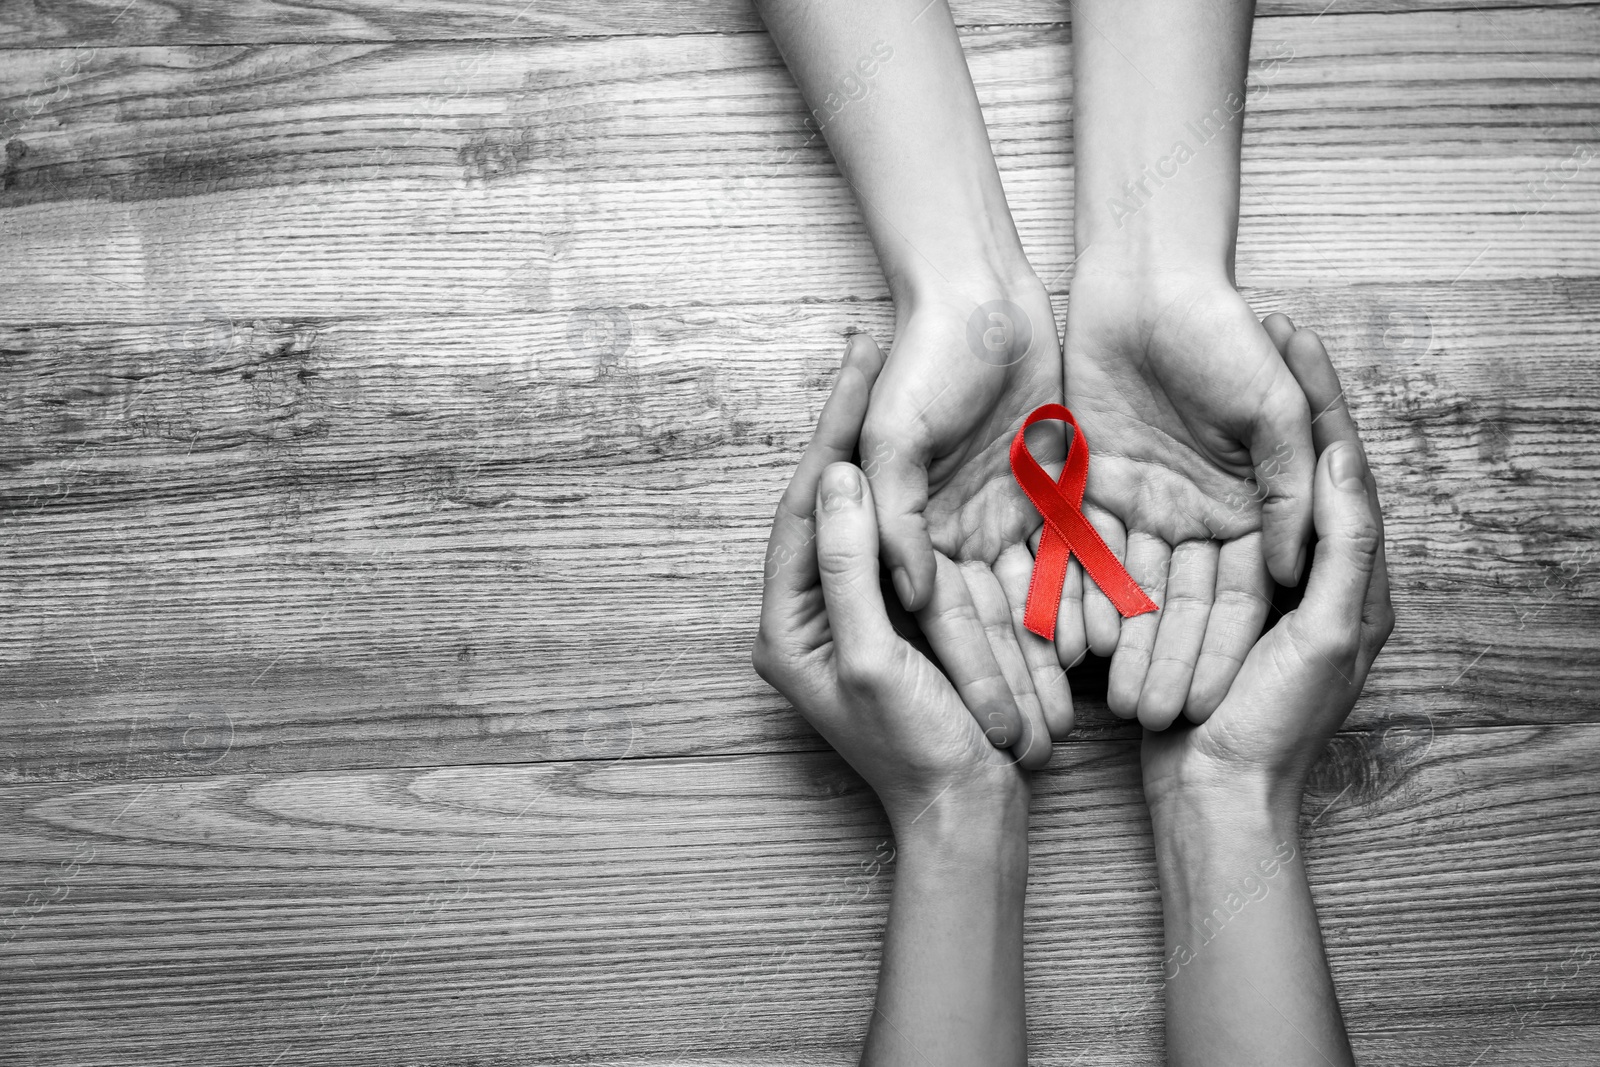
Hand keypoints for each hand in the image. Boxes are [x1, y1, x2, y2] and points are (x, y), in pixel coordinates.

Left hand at [754, 334, 1032, 826]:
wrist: (967, 811)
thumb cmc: (916, 750)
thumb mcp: (870, 659)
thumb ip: (846, 573)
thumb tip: (834, 481)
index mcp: (786, 623)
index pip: (803, 509)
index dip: (829, 435)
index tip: (856, 367)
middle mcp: (811, 610)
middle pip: (829, 500)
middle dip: (848, 425)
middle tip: (869, 347)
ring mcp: (854, 610)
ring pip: (865, 510)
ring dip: (878, 446)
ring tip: (893, 372)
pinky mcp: (896, 616)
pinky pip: (899, 537)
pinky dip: (912, 487)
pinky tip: (933, 438)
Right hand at [859, 278, 1069, 769]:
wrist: (975, 297)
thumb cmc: (919, 361)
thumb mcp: (892, 438)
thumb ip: (895, 517)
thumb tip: (909, 593)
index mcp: (908, 530)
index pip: (943, 618)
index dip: (970, 674)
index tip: (993, 731)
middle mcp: (958, 534)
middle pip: (991, 622)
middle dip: (1015, 684)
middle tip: (1040, 748)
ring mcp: (1006, 517)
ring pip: (1036, 598)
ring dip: (1053, 655)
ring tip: (1076, 715)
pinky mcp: (1052, 493)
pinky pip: (1075, 554)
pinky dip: (1089, 597)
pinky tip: (1107, 646)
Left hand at [1060, 257, 1317, 728]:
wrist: (1151, 281)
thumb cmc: (1228, 336)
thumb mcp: (1276, 412)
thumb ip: (1289, 488)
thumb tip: (1287, 568)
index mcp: (1248, 507)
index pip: (1237, 595)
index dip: (1219, 649)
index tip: (1204, 704)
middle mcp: (1191, 515)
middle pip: (1177, 604)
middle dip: (1161, 660)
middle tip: (1143, 718)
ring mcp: (1137, 504)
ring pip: (1123, 587)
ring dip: (1113, 639)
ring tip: (1101, 693)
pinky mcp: (1085, 484)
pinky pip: (1074, 548)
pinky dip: (1067, 589)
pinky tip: (1059, 638)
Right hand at [1141, 318, 1393, 815]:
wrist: (1215, 798)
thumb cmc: (1282, 723)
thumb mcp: (1332, 634)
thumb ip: (1344, 547)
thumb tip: (1341, 460)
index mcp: (1333, 567)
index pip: (1326, 459)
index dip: (1311, 389)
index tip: (1286, 326)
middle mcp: (1274, 561)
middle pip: (1259, 461)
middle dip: (1242, 394)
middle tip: (1224, 326)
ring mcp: (1215, 575)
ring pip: (1200, 484)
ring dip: (1181, 429)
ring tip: (1166, 362)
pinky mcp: (1165, 596)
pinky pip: (1148, 531)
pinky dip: (1135, 485)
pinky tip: (1113, 440)